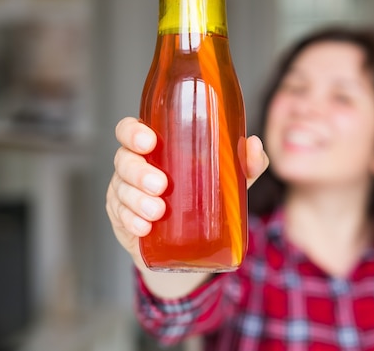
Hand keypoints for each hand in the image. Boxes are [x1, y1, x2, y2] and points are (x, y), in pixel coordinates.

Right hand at [105, 117, 268, 270]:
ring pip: (120, 190)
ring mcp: (125, 193)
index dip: (132, 132)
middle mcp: (135, 166)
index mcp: (155, 148)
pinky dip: (132, 221)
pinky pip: (120, 217)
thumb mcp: (229, 179)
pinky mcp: (123, 219)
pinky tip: (144, 227)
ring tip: (158, 211)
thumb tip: (253, 144)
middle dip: (139, 171)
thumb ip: (245, 162)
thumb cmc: (205, 197)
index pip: (129, 130)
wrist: (194, 243)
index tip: (149, 142)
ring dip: (137, 199)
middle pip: (123, 159)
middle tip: (161, 185)